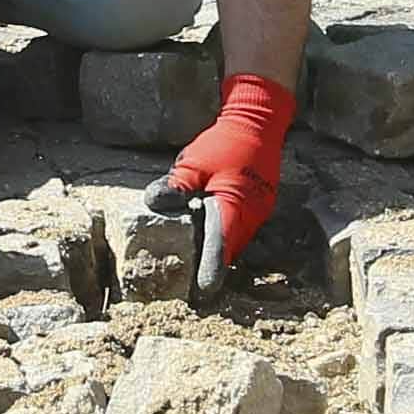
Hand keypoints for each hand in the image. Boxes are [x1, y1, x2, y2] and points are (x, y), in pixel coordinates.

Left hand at [155, 74, 295, 284]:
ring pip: (236, 241)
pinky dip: (225, 236)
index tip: (201, 291)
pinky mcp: (259, 205)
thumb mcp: (193, 162)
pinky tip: (207, 236)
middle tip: (191, 285)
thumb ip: (175, 185)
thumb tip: (154, 202)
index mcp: (233, 205)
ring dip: (219, 252)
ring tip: (196, 265)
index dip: (211, 270)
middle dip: (212, 267)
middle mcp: (251, 213)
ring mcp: (259, 211)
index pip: (221, 246)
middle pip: (230, 249)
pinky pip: (240, 229)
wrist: (258, 121)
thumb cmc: (225, 141)